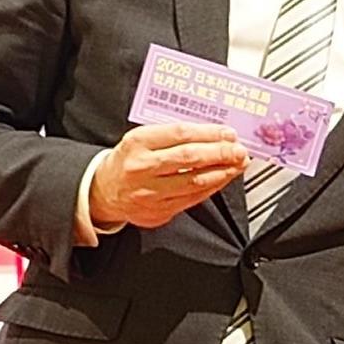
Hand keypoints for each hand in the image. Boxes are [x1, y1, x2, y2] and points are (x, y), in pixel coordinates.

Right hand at [88, 121, 245, 230]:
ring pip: (194, 181)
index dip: (209, 133)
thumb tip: (213, 134)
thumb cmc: (128, 160)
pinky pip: (193, 199)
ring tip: (237, 164)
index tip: (228, 133)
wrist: (105, 191)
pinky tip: (223, 178)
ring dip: (222, 172)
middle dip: (220, 153)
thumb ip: (173, 135)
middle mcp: (142, 167)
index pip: (180, 134)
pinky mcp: (159, 210)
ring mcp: (150, 191)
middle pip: (189, 158)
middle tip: (239, 150)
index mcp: (138, 143)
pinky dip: (213, 187)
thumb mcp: (142, 138)